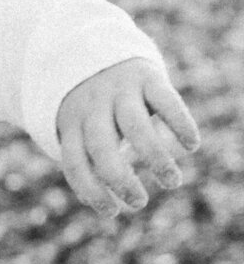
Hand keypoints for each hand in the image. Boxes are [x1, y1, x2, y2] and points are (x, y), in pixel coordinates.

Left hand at [55, 58, 199, 219]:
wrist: (101, 51)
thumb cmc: (93, 107)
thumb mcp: (80, 128)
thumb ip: (86, 159)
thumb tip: (94, 199)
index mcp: (72, 123)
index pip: (74, 162)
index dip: (91, 191)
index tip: (113, 212)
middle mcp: (93, 106)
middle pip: (101, 145)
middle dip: (120, 179)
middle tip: (140, 202)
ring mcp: (119, 90)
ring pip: (134, 126)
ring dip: (154, 158)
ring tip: (172, 181)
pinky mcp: (146, 76)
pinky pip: (164, 100)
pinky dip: (179, 123)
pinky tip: (191, 145)